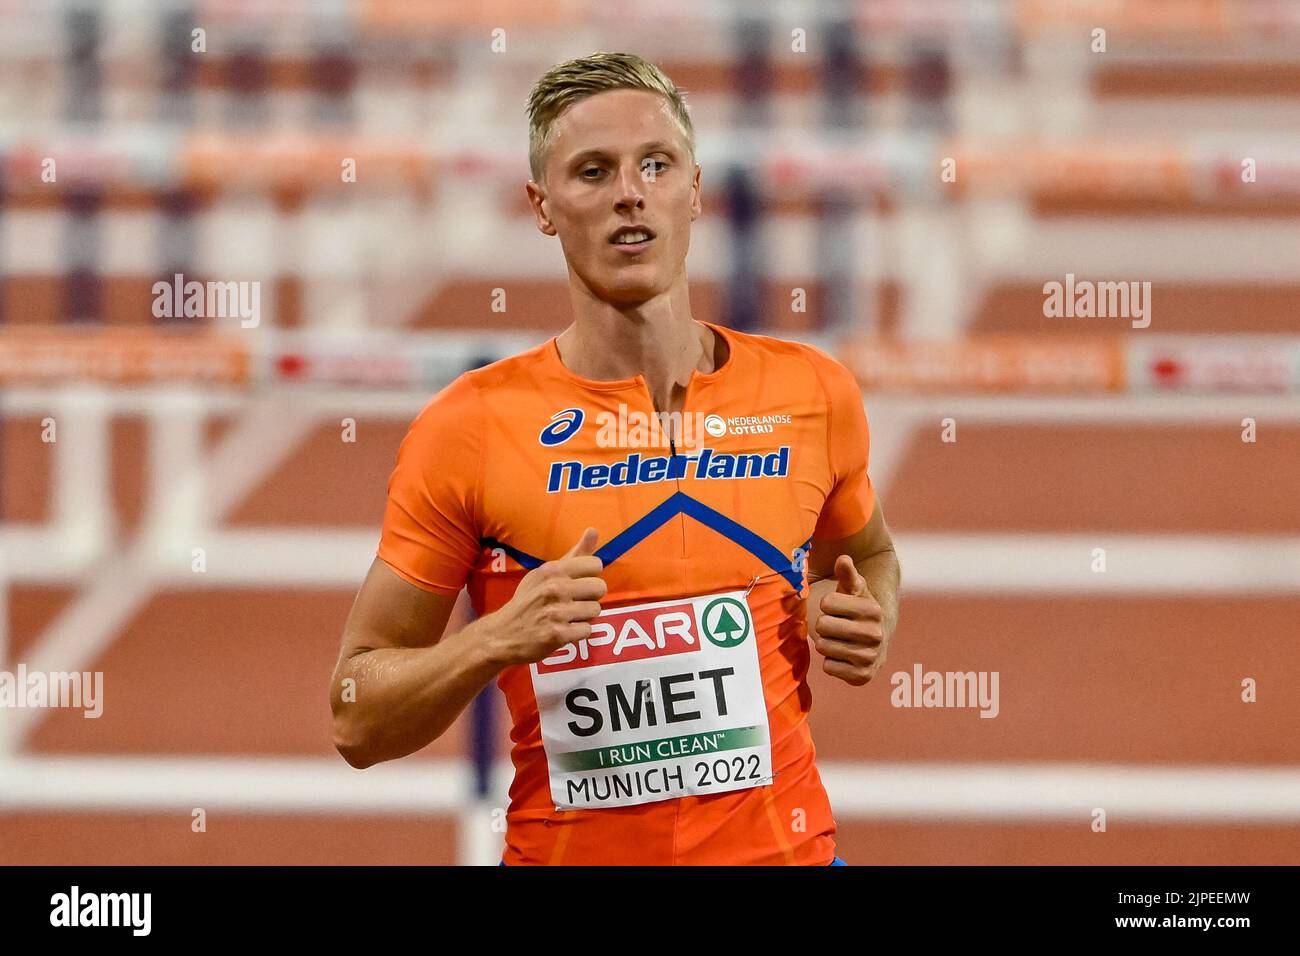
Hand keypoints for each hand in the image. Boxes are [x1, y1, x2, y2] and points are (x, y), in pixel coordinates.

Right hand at [483, 528, 606, 667]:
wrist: (502, 634)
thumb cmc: (527, 600)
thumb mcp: (544, 573)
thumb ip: (574, 554)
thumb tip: (594, 530)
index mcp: (552, 570)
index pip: (595, 564)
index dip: (590, 576)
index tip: (578, 583)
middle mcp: (555, 588)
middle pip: (600, 587)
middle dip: (590, 596)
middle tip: (573, 602)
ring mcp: (557, 612)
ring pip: (595, 609)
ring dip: (584, 616)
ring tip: (567, 617)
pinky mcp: (558, 634)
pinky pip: (587, 630)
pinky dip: (577, 633)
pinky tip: (563, 630)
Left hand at [812, 555, 884, 685]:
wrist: (873, 642)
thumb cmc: (856, 609)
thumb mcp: (853, 589)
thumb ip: (847, 573)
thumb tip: (843, 559)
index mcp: (873, 609)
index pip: (827, 603)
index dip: (828, 606)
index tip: (839, 609)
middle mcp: (875, 634)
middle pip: (823, 626)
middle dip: (824, 626)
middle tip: (836, 626)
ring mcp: (870, 656)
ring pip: (823, 646)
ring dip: (826, 643)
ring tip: (840, 640)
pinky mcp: (863, 676)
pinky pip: (828, 667)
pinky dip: (831, 662)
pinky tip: (843, 657)